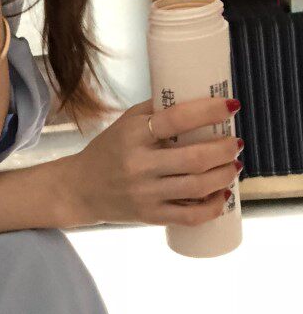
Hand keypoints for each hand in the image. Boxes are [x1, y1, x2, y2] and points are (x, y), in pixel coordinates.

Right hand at [67, 96, 243, 227]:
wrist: (79, 189)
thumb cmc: (107, 151)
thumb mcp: (123, 124)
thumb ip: (154, 111)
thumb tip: (196, 97)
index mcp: (132, 136)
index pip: (176, 119)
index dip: (208, 112)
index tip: (231, 106)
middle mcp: (138, 165)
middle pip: (194, 158)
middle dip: (225, 149)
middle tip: (234, 142)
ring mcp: (145, 193)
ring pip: (198, 187)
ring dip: (225, 174)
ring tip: (232, 165)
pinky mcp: (150, 215)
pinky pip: (191, 216)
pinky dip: (214, 206)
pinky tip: (222, 195)